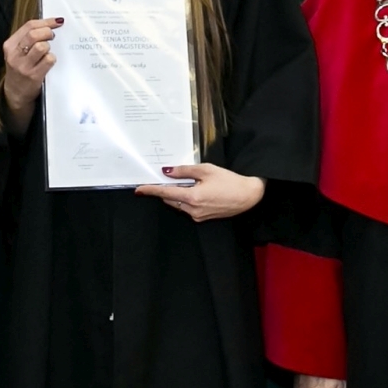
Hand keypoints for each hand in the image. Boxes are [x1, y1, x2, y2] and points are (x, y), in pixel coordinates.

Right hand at [0, 16, 63, 132]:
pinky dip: (52, 58)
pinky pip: (48, 60)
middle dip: (48, 32)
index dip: (46, 22)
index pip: (28, 26)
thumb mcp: (18, 52)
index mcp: (10, 45)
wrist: (15, 93)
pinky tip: (49, 61)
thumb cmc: (20, 68)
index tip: (57, 22)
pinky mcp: (33, 76)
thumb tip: (50, 25)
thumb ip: (29, 39)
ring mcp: (23, 66)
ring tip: (48, 51)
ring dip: (49, 47)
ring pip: (41, 47)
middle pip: (34, 34)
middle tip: (52, 37)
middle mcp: (14, 55)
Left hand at [134, 165, 265, 221]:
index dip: (150, 191)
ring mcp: (197, 216)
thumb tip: (167, 172)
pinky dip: (186, 200)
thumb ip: (184, 171)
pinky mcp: (203, 218)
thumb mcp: (206, 170)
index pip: (164, 193)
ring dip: (177, 194)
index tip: (139, 189)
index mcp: (192, 197)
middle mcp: (192, 209)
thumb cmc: (230, 181)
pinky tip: (196, 191)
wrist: (248, 196)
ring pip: (178, 204)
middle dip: (165, 190)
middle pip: (170, 199)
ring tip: (187, 183)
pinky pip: (188, 208)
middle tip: (164, 179)